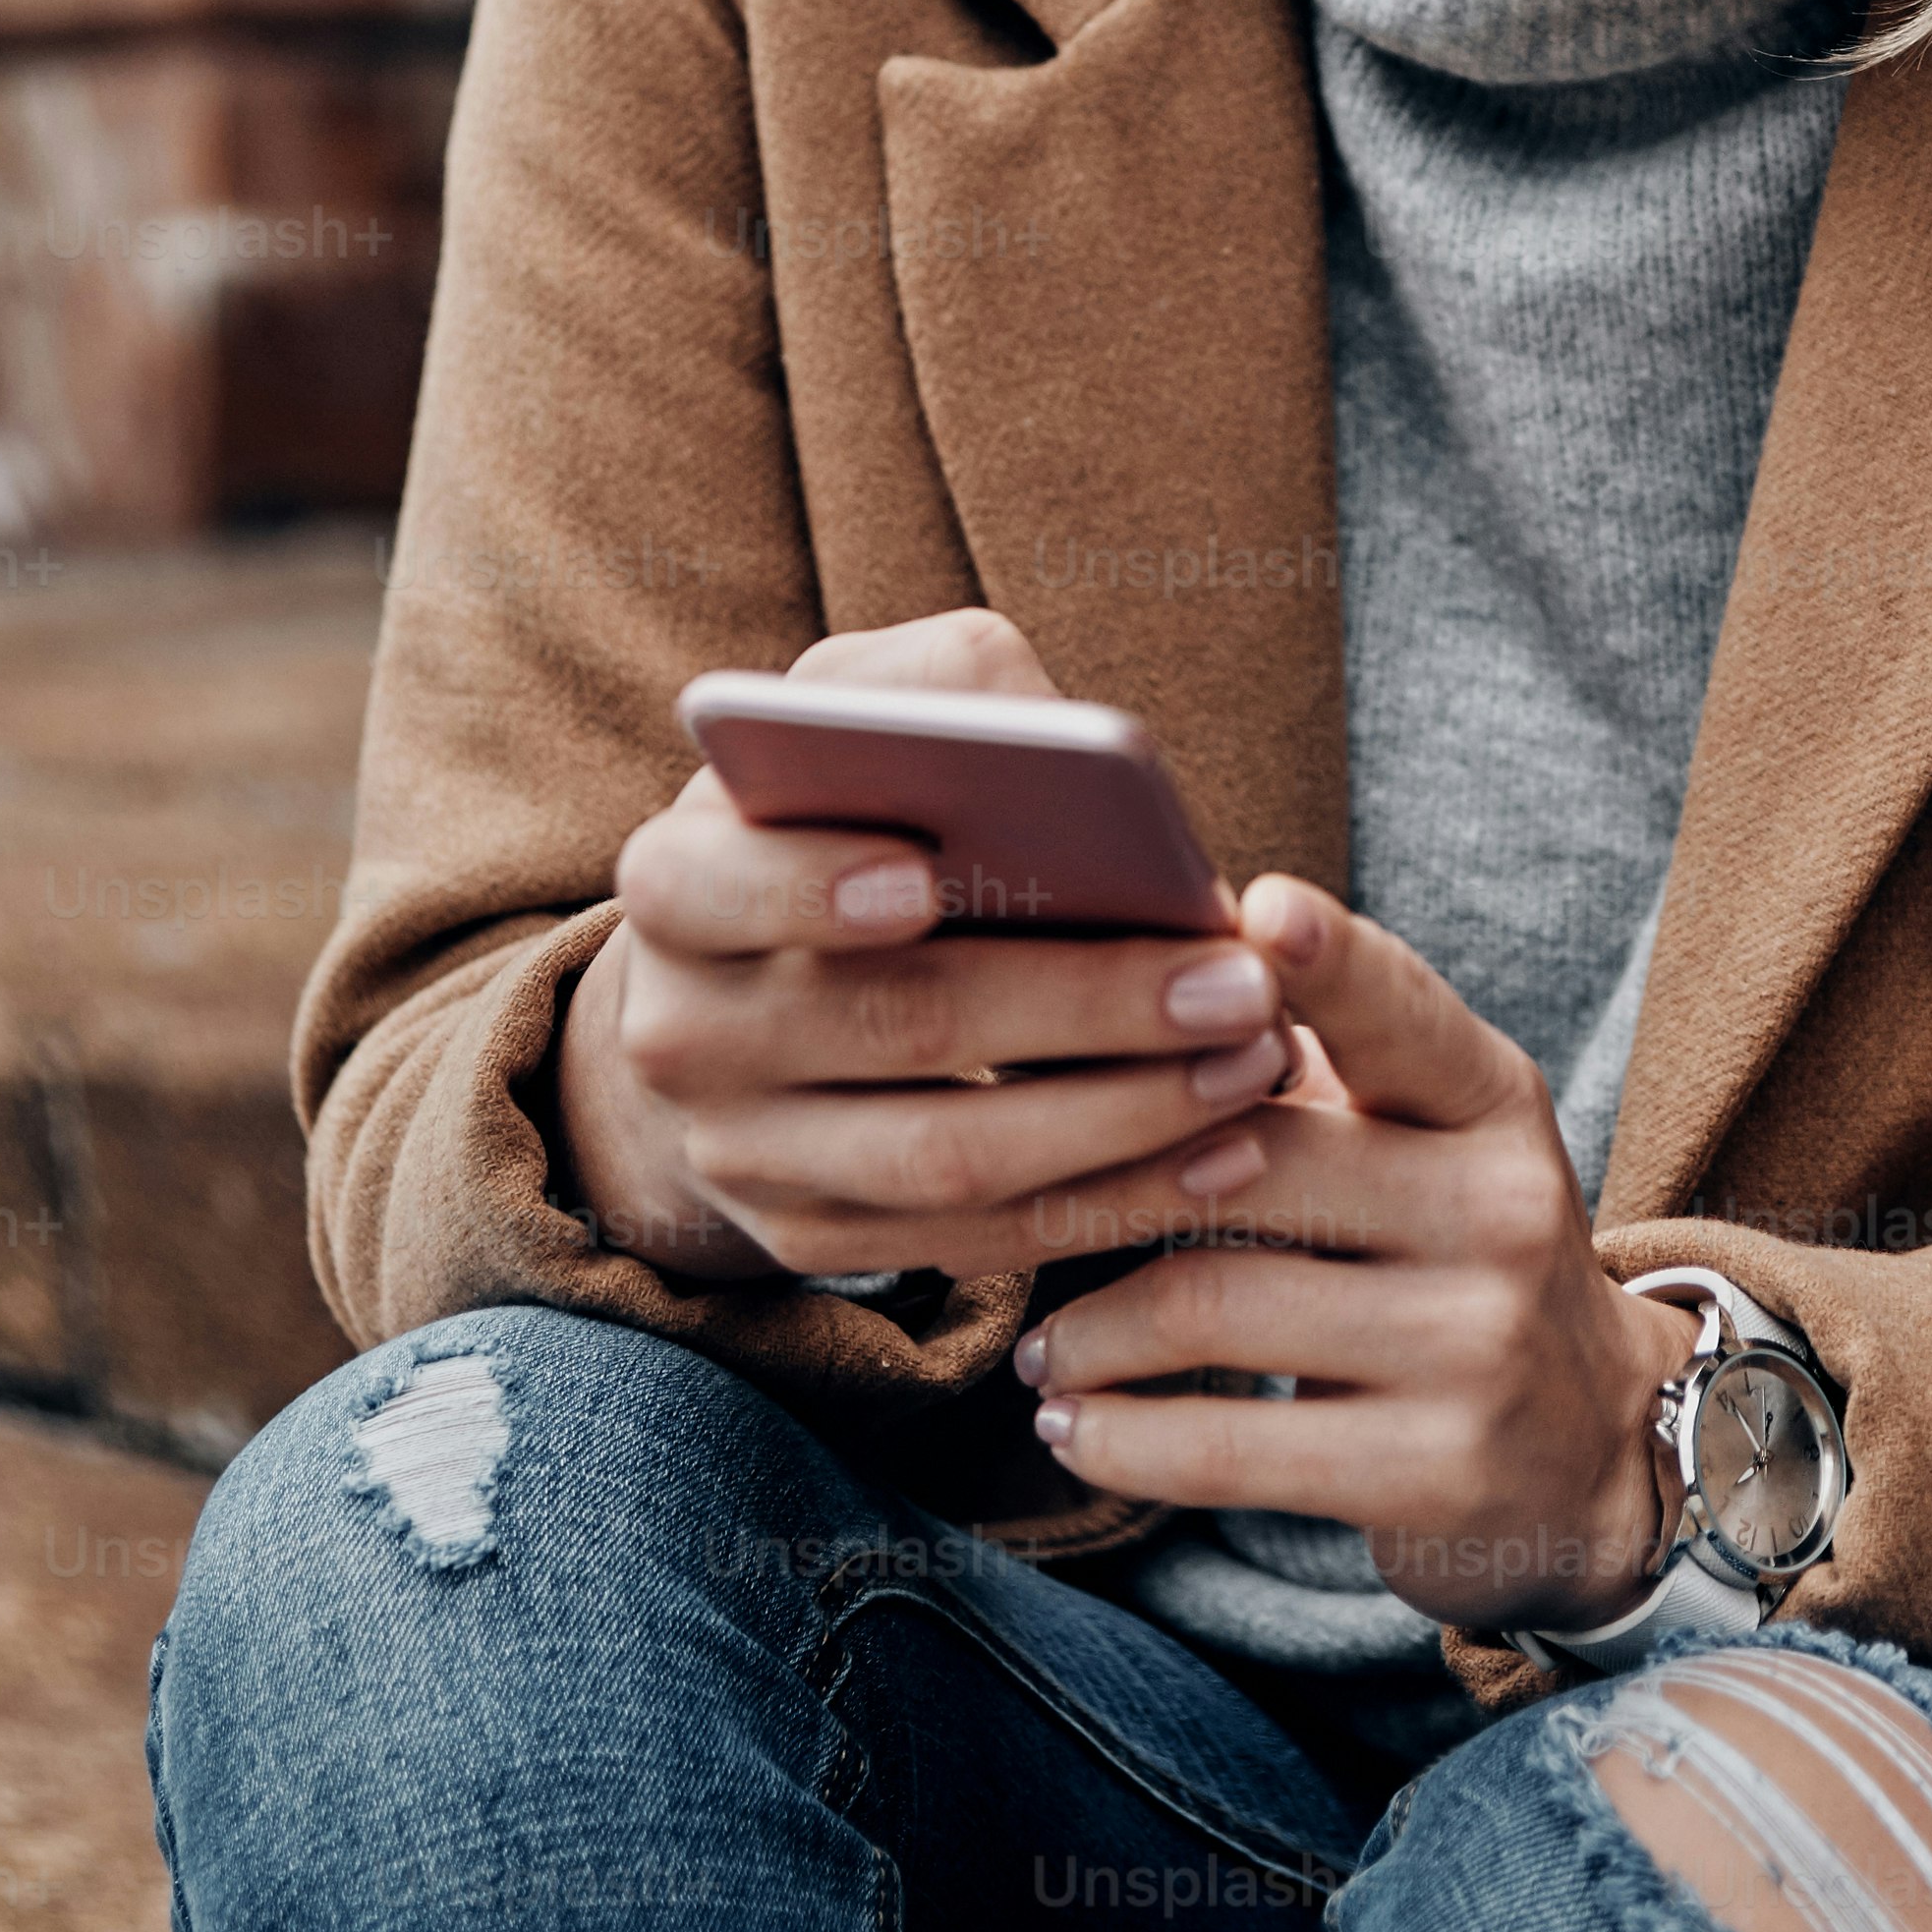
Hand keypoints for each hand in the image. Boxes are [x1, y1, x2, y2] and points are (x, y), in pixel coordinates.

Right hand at [547, 609, 1291, 1284]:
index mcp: (677, 880)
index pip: (712, 886)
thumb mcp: (859, 717)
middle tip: (1235, 983)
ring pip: (948, 1159)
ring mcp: (743, 1154)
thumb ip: (946, 686)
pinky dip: (1114, 1204)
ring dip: (1125, 1120)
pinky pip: (977, 1244)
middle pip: (892, 1026)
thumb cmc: (844, 813)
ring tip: (1254, 1061)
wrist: (752, 985)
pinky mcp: (815, 1239)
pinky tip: (1226, 1153)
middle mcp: (685, 1031)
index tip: (928, 877)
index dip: (809, 887)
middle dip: (1081, 1005)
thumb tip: (1063, 735)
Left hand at [1000, 871, 1695, 1637]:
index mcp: (1490, 1099)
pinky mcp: (1438, 1464)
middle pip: (1252, 1158)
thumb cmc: (1444, 1253)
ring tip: (1037, 1349)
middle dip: (1097, 1183)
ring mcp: (1478, 1342)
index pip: (1402, 1014)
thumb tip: (1126, 949)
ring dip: (1088, 1332)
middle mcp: (1502, 1207)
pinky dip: (1121, 1438)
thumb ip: (1297, 1059)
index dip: (1333, 961)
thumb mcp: (1416, 1140)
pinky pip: (1231, 1448)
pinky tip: (1073, 1426)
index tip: (1256, 908)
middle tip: (1004, 1210)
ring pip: (1215, 1305)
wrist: (1592, 1446)